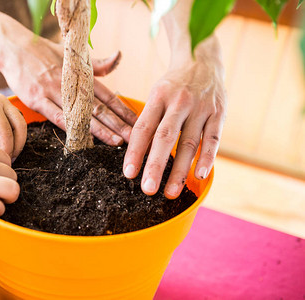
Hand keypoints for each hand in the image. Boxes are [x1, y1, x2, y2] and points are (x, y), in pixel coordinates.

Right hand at [0, 32, 136, 145]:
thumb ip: (96, 64)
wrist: (13, 46)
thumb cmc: (44, 51)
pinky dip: (70, 129)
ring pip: (80, 114)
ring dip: (100, 130)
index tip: (136, 122)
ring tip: (116, 142)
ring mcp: (53, 91)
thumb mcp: (72, 55)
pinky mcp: (36, 99)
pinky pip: (56, 117)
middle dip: (118, 124)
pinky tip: (83, 141)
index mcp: (80, 73)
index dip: (122, 109)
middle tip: (134, 137)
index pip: (106, 95)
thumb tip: (119, 57)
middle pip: (98, 107)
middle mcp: (70, 83)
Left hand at [0, 91, 26, 158]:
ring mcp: (3, 101)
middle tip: (10, 159)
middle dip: (17, 144)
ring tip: (7, 153)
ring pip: (20, 122)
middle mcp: (0, 100)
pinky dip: (12, 132)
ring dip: (17, 138)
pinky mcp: (3, 105)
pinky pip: (14, 120)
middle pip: (20, 125)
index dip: (7, 149)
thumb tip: (3, 155)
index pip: (6, 131)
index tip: (3, 161)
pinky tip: (2, 143)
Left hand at [123, 56, 225, 197]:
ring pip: (189, 142)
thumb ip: (149, 119)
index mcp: (158, 97)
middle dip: (155, 165)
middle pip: (165, 138)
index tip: (129, 174)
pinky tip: (200, 175)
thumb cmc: (173, 85)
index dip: (135, 152)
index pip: (143, 128)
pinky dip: (207, 158)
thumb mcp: (157, 94)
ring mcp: (201, 108)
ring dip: (180, 170)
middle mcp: (179, 102)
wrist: (202, 60)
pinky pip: (213, 138)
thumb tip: (134, 151)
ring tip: (170, 192)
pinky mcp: (219, 113)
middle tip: (147, 189)